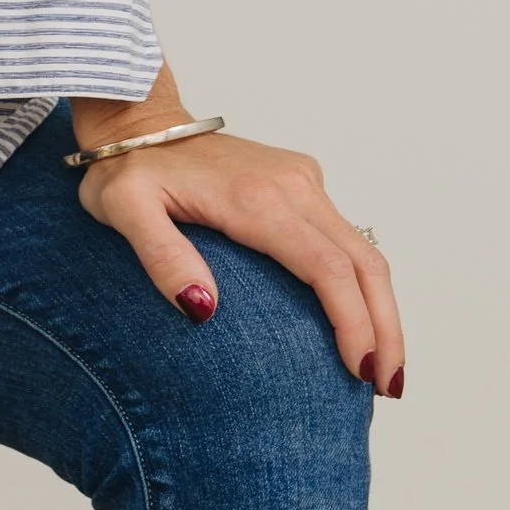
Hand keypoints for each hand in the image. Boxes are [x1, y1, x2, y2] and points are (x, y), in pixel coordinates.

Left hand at [69, 84, 401, 393]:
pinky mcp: (302, 182)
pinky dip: (361, 284)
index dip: (354, 324)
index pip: (327, 269)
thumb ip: (161, 257)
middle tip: (387, 387)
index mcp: (256, 200)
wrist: (139, 121)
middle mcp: (293, 186)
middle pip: (364, 264)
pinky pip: (345, 238)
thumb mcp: (122, 210)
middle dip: (384, 329)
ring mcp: (303, 182)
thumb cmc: (126, 169)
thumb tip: (204, 310)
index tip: (361, 373)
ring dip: (380, 310)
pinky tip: (356, 321)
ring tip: (381, 368)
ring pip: (364, 251)